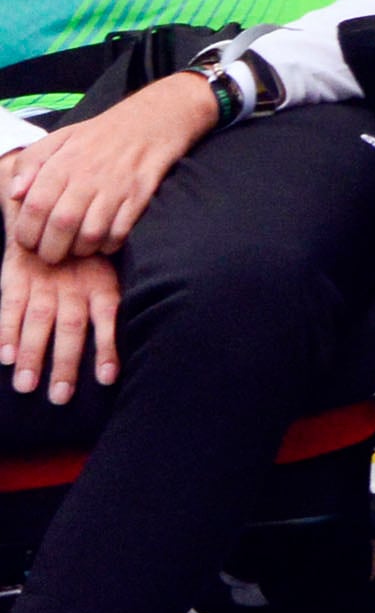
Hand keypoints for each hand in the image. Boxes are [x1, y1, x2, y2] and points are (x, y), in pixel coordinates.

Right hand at [0, 232, 114, 394]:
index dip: (107, 349)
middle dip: (64, 365)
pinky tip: (5, 357)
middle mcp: (73, 287)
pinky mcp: (17, 280)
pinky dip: (7, 333)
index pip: (107, 320)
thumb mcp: (110, 270)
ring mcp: (44, 284)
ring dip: (32, 356)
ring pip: (39, 324)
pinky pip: (11, 309)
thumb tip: (125, 344)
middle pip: (70, 329)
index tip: (106, 379)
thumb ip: (113, 302)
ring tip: (27, 386)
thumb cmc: (87, 257)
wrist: (53, 214)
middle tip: (60, 398)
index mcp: (100, 285)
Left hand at [1, 73, 212, 258]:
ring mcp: (117, 186)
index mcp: (63, 163)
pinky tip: (104, 242)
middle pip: (62, 225)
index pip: (35, 207)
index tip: (29, 242)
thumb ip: (29, 163)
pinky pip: (121, 231)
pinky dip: (109, 245)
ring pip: (91, 233)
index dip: (27, 233)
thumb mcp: (59, 138)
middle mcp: (88, 175)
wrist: (153, 120)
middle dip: (51, 250)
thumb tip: (15, 194)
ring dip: (81, 250)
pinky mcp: (140, 194)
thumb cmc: (99, 135)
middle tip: (51, 255)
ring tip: (77, 249)